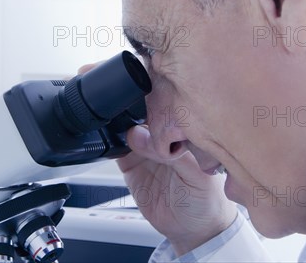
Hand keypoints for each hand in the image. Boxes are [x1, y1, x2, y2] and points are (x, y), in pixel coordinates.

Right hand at [77, 63, 237, 255]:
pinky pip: (112, 144)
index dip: (150, 84)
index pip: (166, 97)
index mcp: (185, 126)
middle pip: (139, 102)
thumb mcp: (198, 177)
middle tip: (103, 82)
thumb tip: (141, 137)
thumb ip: (174, 156)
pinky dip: (104, 137)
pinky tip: (100, 132)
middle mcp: (164, 130)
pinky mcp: (129, 161)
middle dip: (121, 90)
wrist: (193, 230)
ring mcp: (145, 144)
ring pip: (123, 120)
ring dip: (110, 111)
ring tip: (99, 106)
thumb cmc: (207, 200)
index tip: (134, 75)